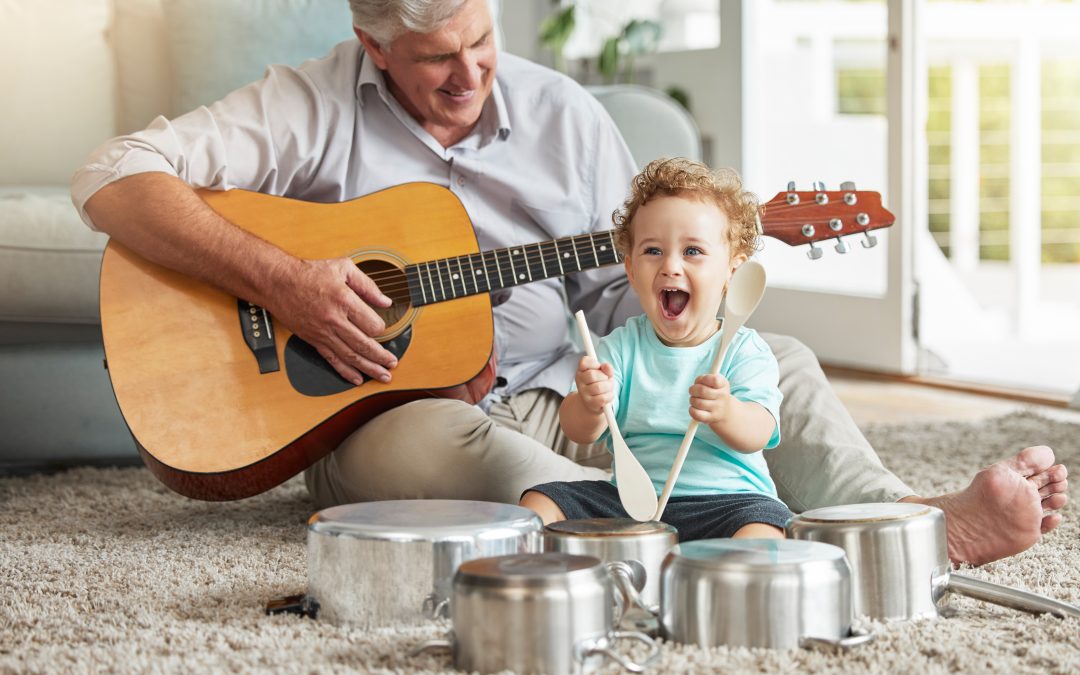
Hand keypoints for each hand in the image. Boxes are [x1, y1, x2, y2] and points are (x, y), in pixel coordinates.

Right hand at [269, 256, 396, 384]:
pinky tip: (357, 379)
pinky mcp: (313, 340)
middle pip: (364, 345)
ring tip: (383, 376)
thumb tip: (385, 301)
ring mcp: (323, 333)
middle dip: (382, 357)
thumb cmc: (309, 273)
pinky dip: (346, 372)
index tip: (383, 327)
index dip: (382, 328)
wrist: (277, 282)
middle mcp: (334, 320)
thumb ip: (368, 285)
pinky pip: (332, 360)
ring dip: (369, 369)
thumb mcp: (343, 268)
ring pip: (351, 356)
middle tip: (393, 363)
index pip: (372, 324)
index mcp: (344, 300)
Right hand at [575, 355, 614, 414]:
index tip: (599, 367)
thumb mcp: (604, 374)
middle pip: (592, 375)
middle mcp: (579, 381)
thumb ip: (606, 369)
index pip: (584, 362)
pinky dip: (609, 396)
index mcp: (581, 371)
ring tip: (608, 388)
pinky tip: (608, 395)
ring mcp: (583, 393)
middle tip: (606, 380)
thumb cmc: (599, 384)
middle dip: (604, 377)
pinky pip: (602, 398)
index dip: (594, 363)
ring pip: (598, 387)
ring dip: (608, 387)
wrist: (593, 402)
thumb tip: (606, 366)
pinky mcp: (590, 403)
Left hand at [688, 373, 734, 426]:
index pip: (714, 379)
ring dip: (692, 400)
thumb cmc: (714, 393)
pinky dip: (692, 410)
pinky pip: (697, 414)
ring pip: (698, 402)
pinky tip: (694, 408)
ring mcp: (718, 408)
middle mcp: (723, 396)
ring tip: (695, 400)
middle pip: (702, 390)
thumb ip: (703, 379)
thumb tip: (696, 385)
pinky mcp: (712, 418)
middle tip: (693, 391)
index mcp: (723, 384)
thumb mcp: (712, 383)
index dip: (704, 379)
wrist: (725, 411)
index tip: (702, 382)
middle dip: (693, 390)